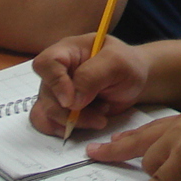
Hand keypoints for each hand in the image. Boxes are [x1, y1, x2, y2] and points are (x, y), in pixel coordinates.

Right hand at [30, 33, 152, 136]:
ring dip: (73, 122)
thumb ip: (92, 76)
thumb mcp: (116, 63)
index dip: (55, 83)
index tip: (71, 101)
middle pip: (46, 94)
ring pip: (46, 112)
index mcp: (67, 50)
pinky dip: (66, 129)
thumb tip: (70, 102)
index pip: (46, 63)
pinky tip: (88, 124)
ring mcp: (56, 91)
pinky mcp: (60, 109)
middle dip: (71, 112)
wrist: (135, 81)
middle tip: (100, 115)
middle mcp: (57, 71)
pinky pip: (49, 123)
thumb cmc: (127, 65)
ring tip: (100, 118)